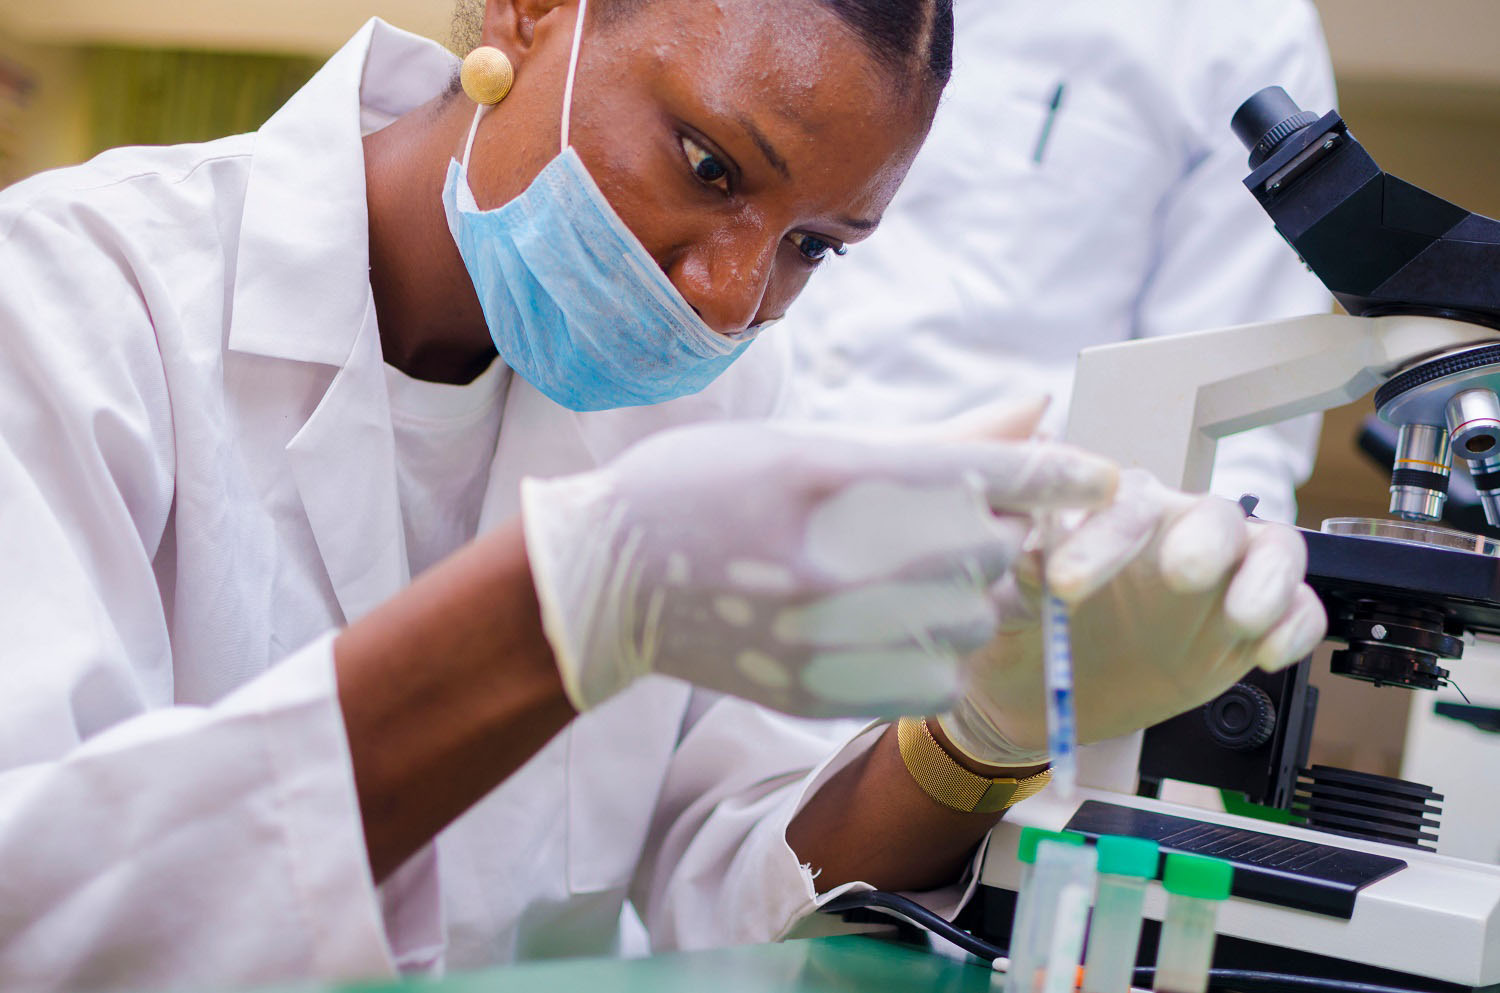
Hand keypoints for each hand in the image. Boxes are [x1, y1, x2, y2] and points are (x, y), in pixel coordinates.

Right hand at [520, 408, 1117, 717]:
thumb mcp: (809, 440)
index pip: (984, 473)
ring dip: (967, 596)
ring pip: (972, 621)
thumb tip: (1038, 405)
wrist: (607, 583)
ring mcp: (825, 634)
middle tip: (950, 522)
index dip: (1057, 474)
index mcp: (830, 474)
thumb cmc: (704, 488)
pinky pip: (935, 680)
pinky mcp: (820, 693)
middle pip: (989, 551)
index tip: (1101, 476)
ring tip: (915, 576)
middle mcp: (834, 556)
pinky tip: (894, 627)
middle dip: (990, 533)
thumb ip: (933, 437)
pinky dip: (935, 652)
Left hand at [941, 469, 1327, 764]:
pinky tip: (1266, 654)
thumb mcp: (1009, 610)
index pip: (1121, 501)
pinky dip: (1293, 626)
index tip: (1065, 585)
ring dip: (1266, 578)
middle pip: (1212, 514)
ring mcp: (1221, 575)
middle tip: (1181, 576)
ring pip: (1272, 548)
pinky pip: (1297, 608)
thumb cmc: (1022, 632)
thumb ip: (1020, 582)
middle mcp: (1174, 532)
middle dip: (1204, 540)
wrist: (1037, 695)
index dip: (1102, 536)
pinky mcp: (1250, 623)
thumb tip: (1029, 558)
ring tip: (1242, 618)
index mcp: (1111, 513)